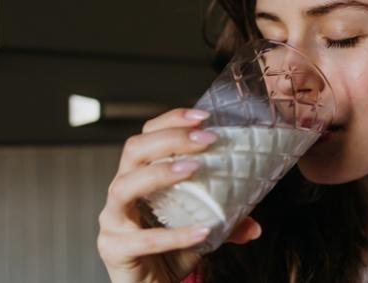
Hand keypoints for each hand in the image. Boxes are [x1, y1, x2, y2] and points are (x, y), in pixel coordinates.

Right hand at [97, 108, 262, 282]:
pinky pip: (143, 239)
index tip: (204, 116)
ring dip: (161, 173)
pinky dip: (174, 234)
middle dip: (171, 139)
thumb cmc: (168, 252)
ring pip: (125, 186)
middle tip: (207, 140)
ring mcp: (112, 220)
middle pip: (134, 150)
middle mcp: (121, 192)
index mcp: (138, 177)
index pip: (147, 135)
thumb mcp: (201, 230)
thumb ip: (226, 223)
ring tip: (195, 169)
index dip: (172, 121)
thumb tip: (255, 225)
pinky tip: (202, 231)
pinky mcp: (113, 249)